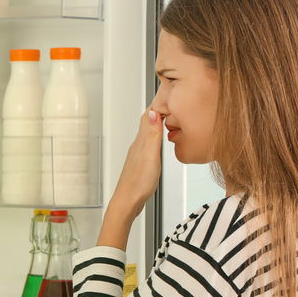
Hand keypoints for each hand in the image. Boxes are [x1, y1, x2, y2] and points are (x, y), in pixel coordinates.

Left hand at [97, 110, 163, 248]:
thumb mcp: (149, 156)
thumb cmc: (138, 184)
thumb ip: (151, 135)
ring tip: (168, 115)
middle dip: (159, 109)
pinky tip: (159, 141)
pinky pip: (149, 144)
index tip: (169, 92)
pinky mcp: (141, 164)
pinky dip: (155, 137)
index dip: (159, 103)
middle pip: (148, 122)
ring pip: (148, 132)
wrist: (126, 204)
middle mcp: (138, 145)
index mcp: (140, 142)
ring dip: (157, 122)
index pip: (149, 115)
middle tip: (171, 99)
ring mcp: (138, 155)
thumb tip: (152, 112)